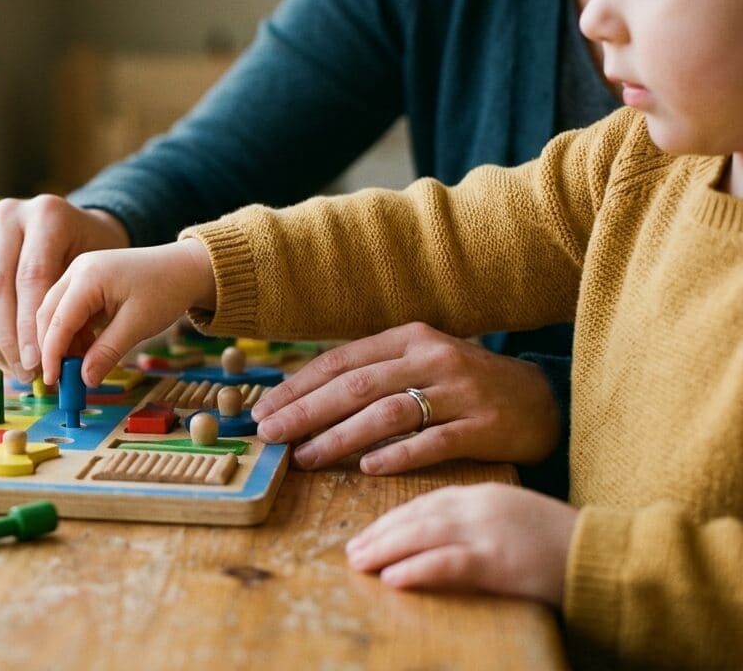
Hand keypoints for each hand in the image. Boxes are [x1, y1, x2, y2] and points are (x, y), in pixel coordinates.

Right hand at [0, 195, 129, 381]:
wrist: (80, 230)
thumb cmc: (95, 256)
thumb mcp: (96, 277)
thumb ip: (79, 312)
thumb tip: (59, 361)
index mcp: (47, 214)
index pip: (32, 275)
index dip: (30, 324)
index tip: (39, 362)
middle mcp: (9, 216)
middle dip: (9, 336)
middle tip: (26, 371)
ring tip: (15, 368)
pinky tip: (2, 355)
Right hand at [37, 239, 216, 386]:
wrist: (184, 267)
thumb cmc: (165, 290)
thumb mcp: (137, 325)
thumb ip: (107, 352)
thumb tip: (85, 380)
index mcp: (88, 276)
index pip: (58, 320)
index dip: (52, 354)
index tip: (53, 381)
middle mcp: (77, 270)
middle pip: (48, 315)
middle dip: (52, 348)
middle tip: (63, 380)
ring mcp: (79, 273)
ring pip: (56, 314)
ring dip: (63, 342)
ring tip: (79, 367)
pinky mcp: (84, 281)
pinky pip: (69, 310)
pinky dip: (74, 333)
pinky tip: (87, 351)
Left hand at [251, 322, 559, 473]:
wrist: (542, 398)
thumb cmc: (465, 383)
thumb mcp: (419, 361)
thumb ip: (371, 372)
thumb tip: (303, 394)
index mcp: (408, 338)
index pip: (340, 360)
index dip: (298, 386)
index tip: (264, 409)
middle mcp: (431, 359)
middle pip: (355, 386)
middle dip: (305, 412)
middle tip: (270, 435)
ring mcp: (459, 392)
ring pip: (387, 414)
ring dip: (340, 437)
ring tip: (306, 457)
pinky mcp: (483, 427)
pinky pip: (432, 442)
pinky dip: (397, 454)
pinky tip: (367, 467)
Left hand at [346, 483, 577, 604]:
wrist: (605, 556)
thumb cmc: (562, 542)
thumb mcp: (513, 517)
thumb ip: (478, 518)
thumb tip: (437, 534)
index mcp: (484, 492)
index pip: (426, 501)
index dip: (392, 517)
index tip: (368, 531)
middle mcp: (481, 506)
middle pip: (417, 515)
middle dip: (380, 532)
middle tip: (351, 549)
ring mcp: (489, 532)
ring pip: (423, 535)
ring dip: (385, 549)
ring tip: (359, 561)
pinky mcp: (500, 561)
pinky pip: (449, 563)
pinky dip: (417, 569)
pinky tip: (393, 578)